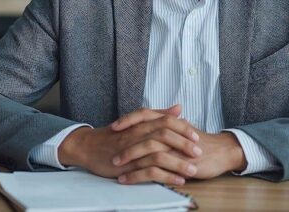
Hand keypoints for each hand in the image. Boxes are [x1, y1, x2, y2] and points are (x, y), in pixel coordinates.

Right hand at [58, 105, 201, 184]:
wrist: (89, 146)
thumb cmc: (115, 135)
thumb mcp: (137, 122)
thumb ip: (159, 115)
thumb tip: (179, 108)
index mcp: (141, 123)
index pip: (166, 121)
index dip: (183, 128)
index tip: (196, 136)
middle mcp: (137, 133)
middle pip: (164, 135)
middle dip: (184, 144)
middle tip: (199, 152)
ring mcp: (132, 150)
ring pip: (158, 154)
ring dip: (177, 163)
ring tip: (192, 170)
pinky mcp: (128, 166)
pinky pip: (149, 171)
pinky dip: (165, 176)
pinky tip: (177, 180)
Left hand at [111, 109, 246, 183]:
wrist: (222, 152)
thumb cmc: (202, 142)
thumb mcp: (183, 130)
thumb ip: (168, 123)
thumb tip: (154, 120)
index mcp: (170, 122)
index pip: (145, 115)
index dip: (128, 119)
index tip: (113, 126)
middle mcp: (171, 132)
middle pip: (142, 134)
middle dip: (124, 143)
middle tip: (111, 153)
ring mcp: (174, 148)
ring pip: (147, 151)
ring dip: (129, 160)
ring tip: (116, 169)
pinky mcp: (178, 163)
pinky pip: (154, 169)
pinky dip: (138, 175)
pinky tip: (129, 179)